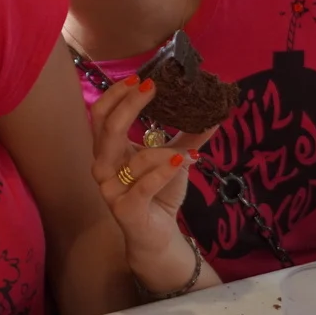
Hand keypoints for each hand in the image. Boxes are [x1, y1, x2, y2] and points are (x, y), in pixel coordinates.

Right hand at [90, 77, 215, 262]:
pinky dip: (165, 171)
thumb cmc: (159, 194)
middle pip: (106, 127)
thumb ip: (187, 138)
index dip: (117, 95)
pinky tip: (183, 162)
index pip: (102, 114)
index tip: (142, 79)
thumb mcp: (174, 160)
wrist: (156, 235)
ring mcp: (110, 188)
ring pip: (134, 157)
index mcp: (108, 149)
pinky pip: (145, 184)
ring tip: (188, 153)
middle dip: (129, 104)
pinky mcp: (124, 208)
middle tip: (151, 87)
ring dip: (164, 152)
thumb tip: (214, 113)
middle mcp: (103, 165)